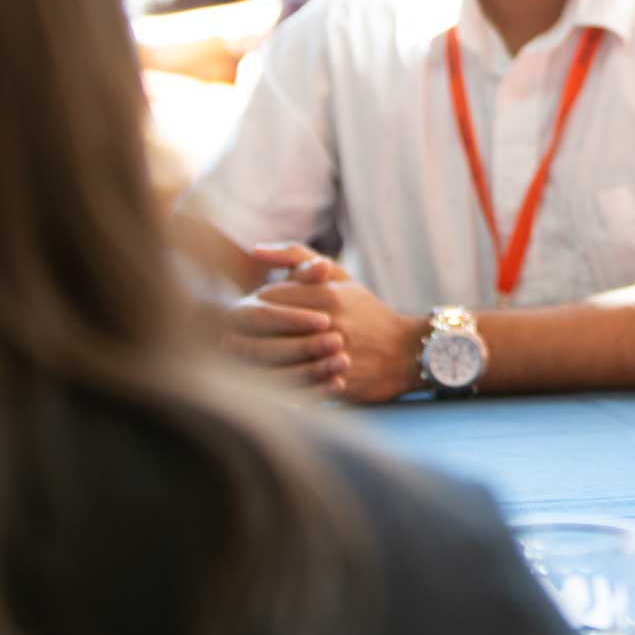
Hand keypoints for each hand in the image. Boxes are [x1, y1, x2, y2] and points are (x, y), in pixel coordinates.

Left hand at [227, 243, 427, 402]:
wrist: (407, 353)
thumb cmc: (368, 313)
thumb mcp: (340, 278)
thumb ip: (298, 258)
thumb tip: (254, 249)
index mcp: (330, 296)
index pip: (271, 297)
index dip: (252, 304)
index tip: (242, 310)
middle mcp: (332, 325)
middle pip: (269, 327)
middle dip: (245, 330)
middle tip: (227, 333)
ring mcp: (334, 356)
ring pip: (277, 358)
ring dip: (252, 356)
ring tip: (238, 354)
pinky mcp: (336, 384)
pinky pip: (294, 385)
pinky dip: (273, 383)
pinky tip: (260, 381)